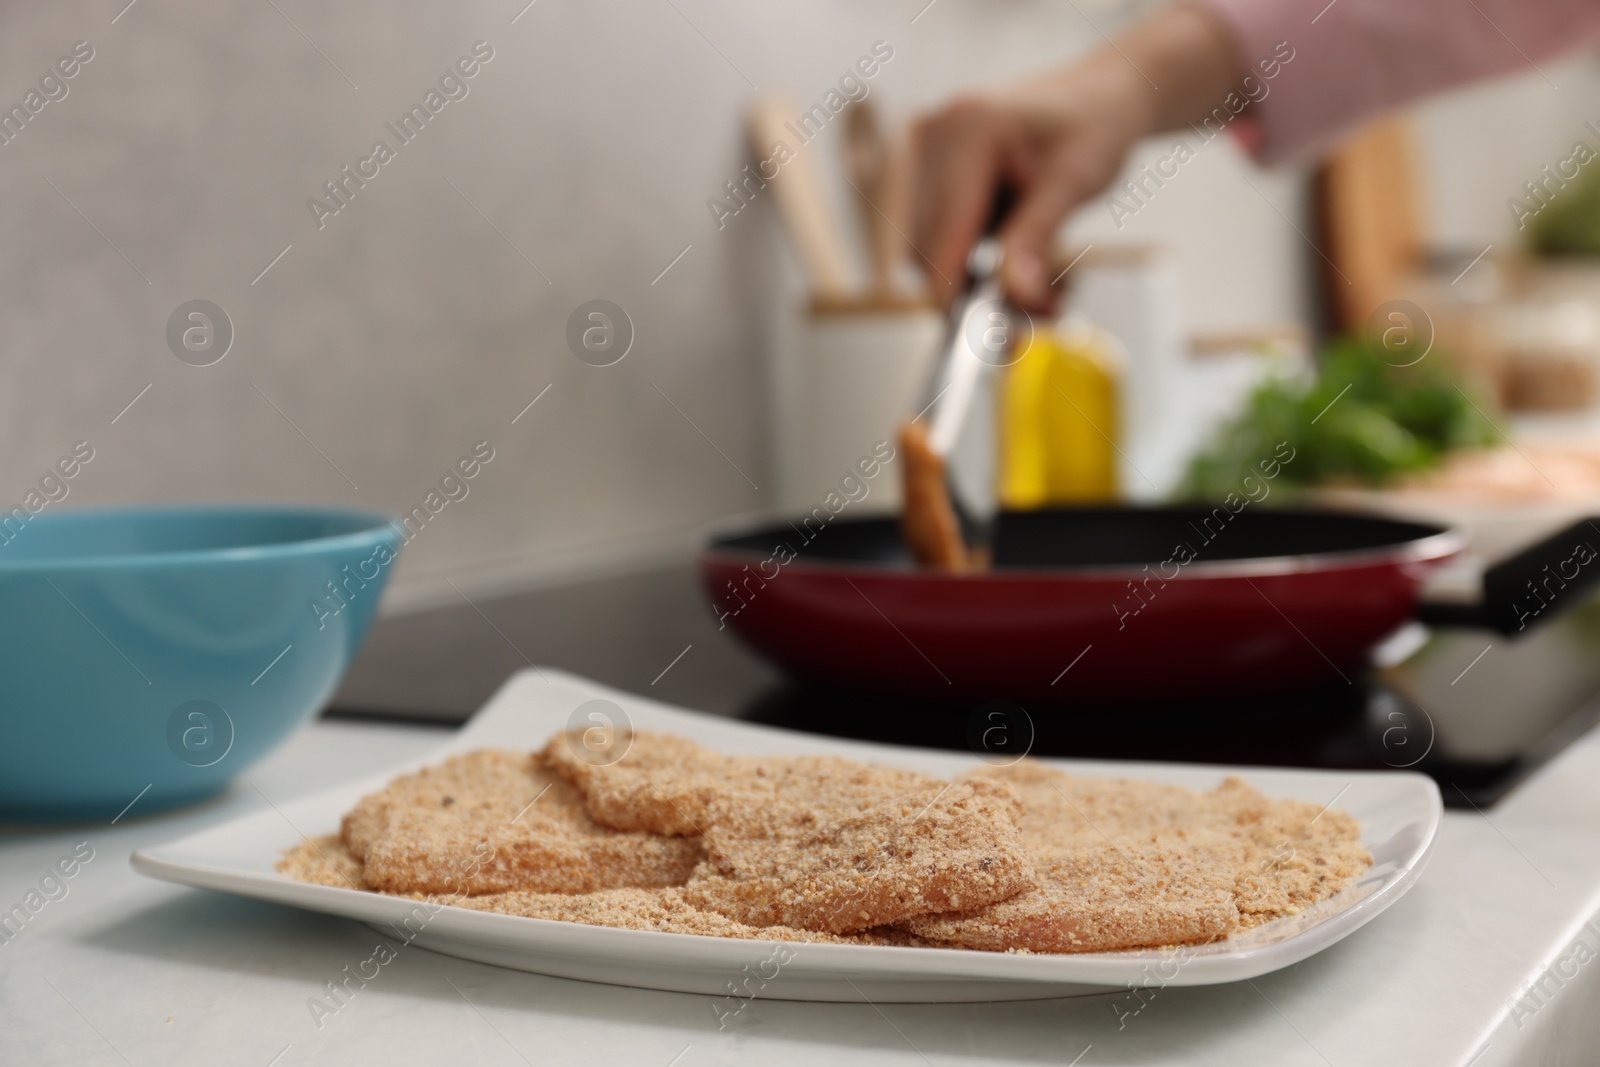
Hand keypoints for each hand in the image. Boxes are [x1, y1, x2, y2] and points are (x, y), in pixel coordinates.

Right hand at [910, 4, 1240, 312]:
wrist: (1102, 96)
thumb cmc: (1095, 127)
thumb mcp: (1073, 184)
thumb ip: (1036, 240)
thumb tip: (1015, 298)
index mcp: (967, 131)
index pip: (941, 233)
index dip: (953, 292)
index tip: (978, 339)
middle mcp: (933, 135)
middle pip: (926, 248)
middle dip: (977, 291)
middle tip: (1044, 312)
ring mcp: (927, 150)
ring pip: (929, 248)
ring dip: (977, 280)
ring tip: (1045, 286)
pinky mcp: (932, 169)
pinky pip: (938, 234)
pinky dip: (974, 259)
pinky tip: (1016, 255)